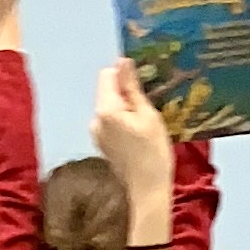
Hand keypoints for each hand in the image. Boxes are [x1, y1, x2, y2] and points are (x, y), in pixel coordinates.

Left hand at [92, 59, 178, 195]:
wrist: (148, 188)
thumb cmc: (154, 151)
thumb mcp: (148, 115)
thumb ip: (132, 87)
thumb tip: (122, 61)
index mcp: (105, 109)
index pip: (108, 75)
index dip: (125, 74)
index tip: (144, 84)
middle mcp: (95, 118)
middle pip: (108, 91)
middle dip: (126, 92)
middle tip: (149, 104)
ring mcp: (96, 132)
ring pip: (111, 107)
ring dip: (126, 107)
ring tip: (146, 120)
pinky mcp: (101, 143)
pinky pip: (111, 121)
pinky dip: (123, 121)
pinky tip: (139, 132)